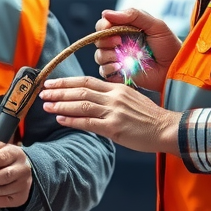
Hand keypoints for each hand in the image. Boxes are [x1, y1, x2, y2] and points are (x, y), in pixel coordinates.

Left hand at [40, 75, 181, 154]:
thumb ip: (112, 95)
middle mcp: (113, 97)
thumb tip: (92, 95)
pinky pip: (89, 123)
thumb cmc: (149, 116)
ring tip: (46, 105)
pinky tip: (60, 119)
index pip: (86, 81)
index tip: (51, 82)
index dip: (66, 81)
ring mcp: (113, 112)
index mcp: (116, 88)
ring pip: (81, 105)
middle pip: (80, 90)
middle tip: (43, 92)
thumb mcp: (131, 97)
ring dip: (61, 105)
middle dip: (59, 91)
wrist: (167, 129)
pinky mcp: (114, 128)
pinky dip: (72, 120)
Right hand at [94, 8, 180, 94]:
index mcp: (125, 29)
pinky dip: (108, 69)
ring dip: (106, 55)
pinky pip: (104, 71)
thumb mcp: (155, 25)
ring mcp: (118, 59)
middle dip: (104, 41)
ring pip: (99, 56)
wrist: (177, 68)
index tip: (110, 28)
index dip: (103, 26)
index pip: (104, 24)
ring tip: (120, 58)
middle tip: (118, 42)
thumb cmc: (169, 46)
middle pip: (98, 40)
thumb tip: (106, 13)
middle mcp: (119, 44)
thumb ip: (134, 15)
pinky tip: (121, 68)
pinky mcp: (119, 74)